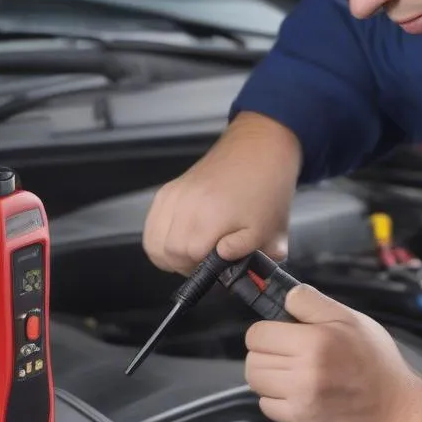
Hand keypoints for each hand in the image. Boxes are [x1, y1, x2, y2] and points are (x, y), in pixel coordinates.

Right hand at [143, 112, 301, 274]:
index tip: (217, 269)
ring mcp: (173, 196)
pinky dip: (161, 237)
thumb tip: (222, 269)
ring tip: (193, 252)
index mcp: (209, 217)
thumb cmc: (267, 191)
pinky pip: (151, 224)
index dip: (202, 270)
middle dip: (185, 264)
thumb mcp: (269, 232)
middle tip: (206, 262)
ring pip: (153, 241)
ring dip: (170, 253)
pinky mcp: (167, 190)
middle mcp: (185, 205)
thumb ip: (246, 257)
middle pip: (166, 253)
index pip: (186, 258)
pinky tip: (181, 237)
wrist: (259, 150)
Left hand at [244, 285, 421, 421]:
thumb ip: (313, 303)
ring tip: (291, 372)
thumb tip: (285, 296)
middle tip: (288, 353)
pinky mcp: (301, 421)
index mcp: (315, 341)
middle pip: (253, 358)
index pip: (257, 333)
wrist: (396, 411)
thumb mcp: (351, 320)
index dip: (268, 330)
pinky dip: (275, 399)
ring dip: (268, 375)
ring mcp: (301, 399)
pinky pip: (266, 405)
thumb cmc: (376, 362)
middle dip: (266, 352)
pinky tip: (296, 392)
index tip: (283, 334)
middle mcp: (304, 371)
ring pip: (256, 381)